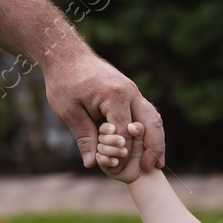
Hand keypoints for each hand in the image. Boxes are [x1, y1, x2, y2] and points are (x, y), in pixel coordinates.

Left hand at [42, 50, 165, 173]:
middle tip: (153, 169)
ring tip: (159, 162)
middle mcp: (130, 92)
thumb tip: (91, 164)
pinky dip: (151, 130)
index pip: (125, 132)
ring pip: (154, 118)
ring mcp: (133, 90)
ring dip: (158, 141)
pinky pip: (147, 113)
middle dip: (153, 148)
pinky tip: (151, 146)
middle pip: (150, 124)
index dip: (122, 153)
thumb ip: (84, 137)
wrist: (66, 54)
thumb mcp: (69, 112)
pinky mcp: (131, 92)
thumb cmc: (64, 81)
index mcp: (115, 96)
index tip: (115, 169)